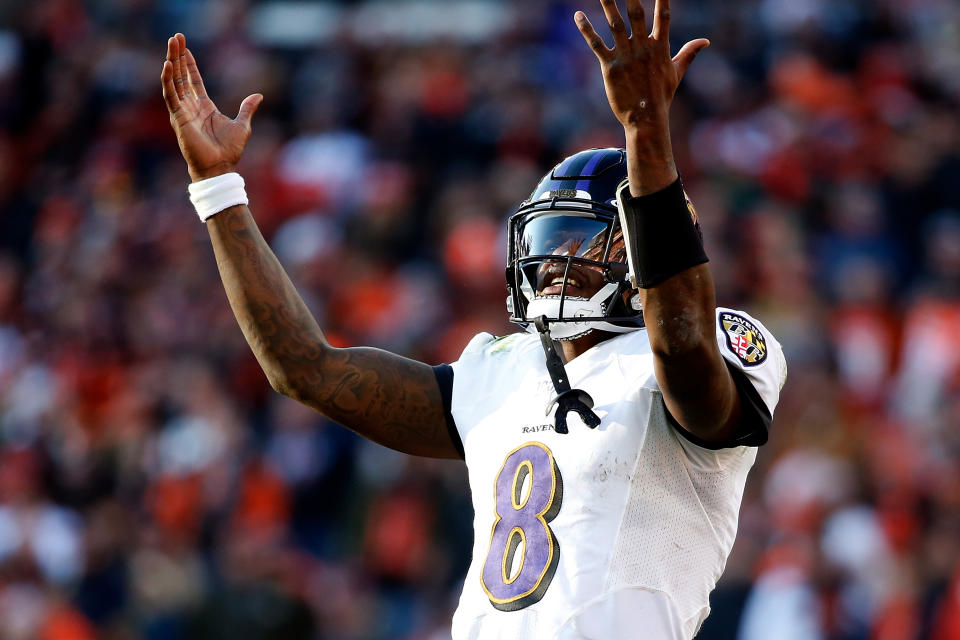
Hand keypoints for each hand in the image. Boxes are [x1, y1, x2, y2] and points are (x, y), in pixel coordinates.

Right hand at [161, 33, 262, 181]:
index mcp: (204, 107)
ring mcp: (182, 112)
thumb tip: (258, 95)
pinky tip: (167, 65)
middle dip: (178, 56)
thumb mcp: (243, 125)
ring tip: (171, 43)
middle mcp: (191, 107)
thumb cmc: (229, 151)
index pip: (193, 81)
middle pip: (181, 76)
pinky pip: (170, 96)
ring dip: (172, 61)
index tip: (184, 47)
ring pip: (174, 81)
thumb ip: (247, 109)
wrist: (220, 167)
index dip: (189, 64)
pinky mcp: (178, 118)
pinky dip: (168, 80)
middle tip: (175, 37)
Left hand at [575, 0, 707, 132]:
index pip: (664, 15)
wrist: (646, 120)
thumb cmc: (662, 96)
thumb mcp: (677, 72)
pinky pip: (597, 44)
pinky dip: (587, 30)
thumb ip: (689, 53)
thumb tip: (706, 41)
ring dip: (608, 4)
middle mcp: (643, 48)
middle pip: (637, 13)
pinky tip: (578, 16)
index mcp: (660, 47)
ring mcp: (626, 56)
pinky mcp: (611, 67)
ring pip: (615, 24)